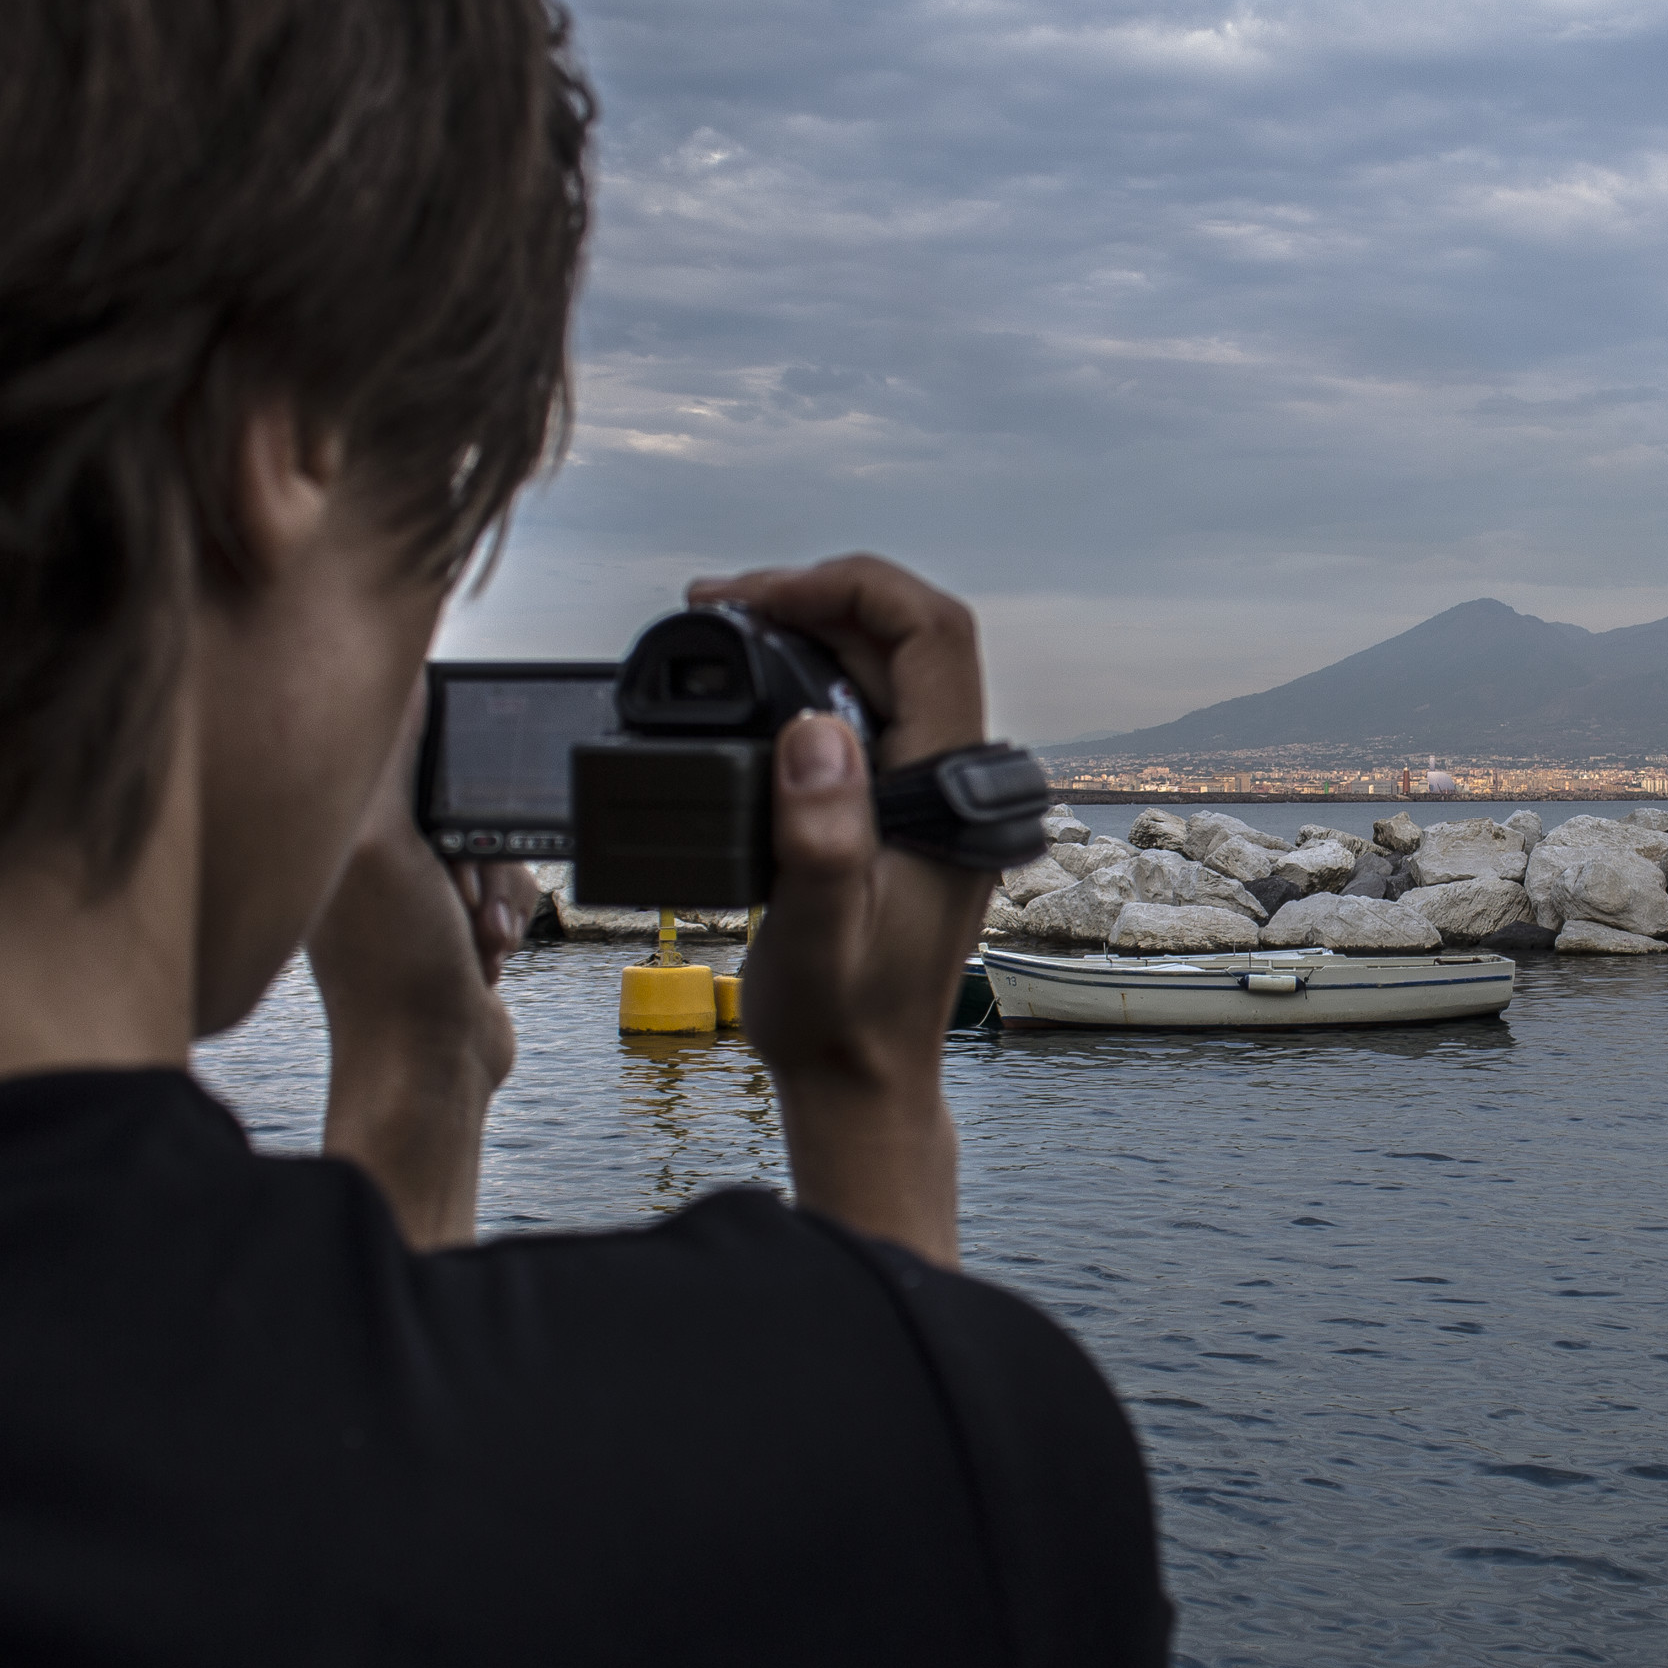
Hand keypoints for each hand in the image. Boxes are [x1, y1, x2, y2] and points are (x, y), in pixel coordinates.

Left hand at [303, 680, 533, 1248]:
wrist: (432, 1066)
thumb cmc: (393, 972)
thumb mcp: (387, 847)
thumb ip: (392, 761)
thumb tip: (401, 683)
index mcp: (334, 824)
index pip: (400, 747)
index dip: (447, 771)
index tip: (452, 823)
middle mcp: (366, 850)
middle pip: (461, 792)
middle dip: (483, 841)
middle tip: (460, 889)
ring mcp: (408, 887)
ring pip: (493, 838)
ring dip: (500, 885)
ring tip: (475, 931)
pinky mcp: (448, 918)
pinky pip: (505, 883)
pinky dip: (510, 913)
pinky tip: (486, 949)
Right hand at [685, 556, 994, 1264]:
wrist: (859, 1079)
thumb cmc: (841, 1020)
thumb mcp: (817, 939)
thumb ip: (822, 842)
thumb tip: (816, 732)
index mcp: (950, 791)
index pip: (933, 633)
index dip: (850, 588)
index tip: (756, 598)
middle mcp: (953, 777)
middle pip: (906, 635)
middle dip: (815, 597)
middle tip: (714, 604)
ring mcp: (929, 789)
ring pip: (883, 666)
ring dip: (806, 633)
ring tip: (720, 630)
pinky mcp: (898, 804)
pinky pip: (864, 708)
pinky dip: (806, 677)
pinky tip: (748, 686)